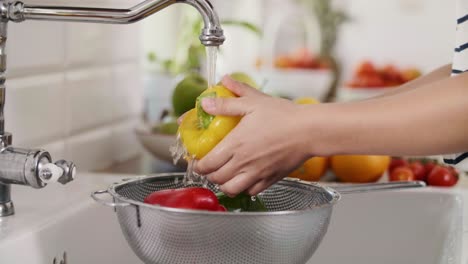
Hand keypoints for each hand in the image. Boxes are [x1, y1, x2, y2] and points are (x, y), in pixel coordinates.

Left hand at [194, 75, 313, 196]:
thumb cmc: (284, 116)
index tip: (197, 161)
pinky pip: (251, 192)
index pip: (208, 163)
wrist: (309, 131)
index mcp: (236, 144)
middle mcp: (244, 163)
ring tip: (224, 175)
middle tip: (209, 167)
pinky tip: (244, 179)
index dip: (198, 165)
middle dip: (208, 174)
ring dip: (224, 184)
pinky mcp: (271, 179)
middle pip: (216, 178)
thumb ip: (228, 103)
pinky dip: (243, 189)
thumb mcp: (253, 102)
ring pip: (232, 189)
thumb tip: (207, 102)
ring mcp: (257, 174)